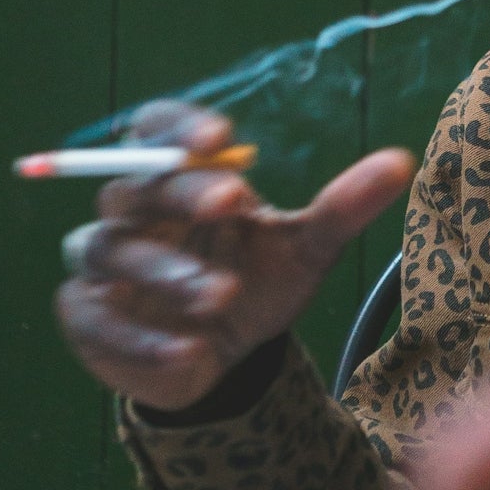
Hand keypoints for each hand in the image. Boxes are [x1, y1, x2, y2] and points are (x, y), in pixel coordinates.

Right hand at [56, 101, 413, 409]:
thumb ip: (343, 207)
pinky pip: (96, 317)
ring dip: (166, 269)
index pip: (158, 128)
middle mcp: (131, 211)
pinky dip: (141, 338)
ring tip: (221, 295)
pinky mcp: (87, 316)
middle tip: (230, 203)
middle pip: (136, 183)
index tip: (220, 139)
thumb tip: (402, 162)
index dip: (179, 127)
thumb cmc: (259, 285)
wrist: (226, 362)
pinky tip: (187, 353)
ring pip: (112, 248)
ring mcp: (103, 263)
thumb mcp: (306, 249)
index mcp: (180, 178)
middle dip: (182, 192)